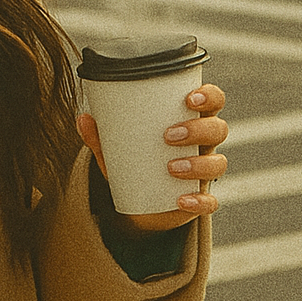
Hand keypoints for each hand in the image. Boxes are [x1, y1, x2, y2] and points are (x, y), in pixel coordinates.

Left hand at [76, 83, 227, 233]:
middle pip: (218, 129)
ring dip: (198, 163)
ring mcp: (204, 172)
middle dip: (198, 129)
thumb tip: (83, 119)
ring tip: (170, 167)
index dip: (209, 96)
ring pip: (218, 163)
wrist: (139, 204)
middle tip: (169, 134)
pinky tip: (181, 199)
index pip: (212, 101)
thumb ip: (101, 136)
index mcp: (189, 122)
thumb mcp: (117, 149)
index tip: (189, 98)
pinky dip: (199, 200)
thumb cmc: (135, 162)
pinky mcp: (200, 199)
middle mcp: (202, 145)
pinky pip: (210, 201)